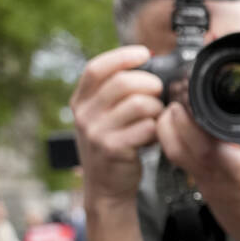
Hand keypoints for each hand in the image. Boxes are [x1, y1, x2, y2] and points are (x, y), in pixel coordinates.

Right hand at [71, 46, 165, 204]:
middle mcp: (84, 114)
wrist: (106, 187)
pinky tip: (152, 137)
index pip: (96, 68)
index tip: (144, 53)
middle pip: (123, 83)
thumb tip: (147, 61)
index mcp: (81, 100)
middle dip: (150, 84)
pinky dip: (157, 129)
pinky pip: (147, 127)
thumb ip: (115, 91)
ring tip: (155, 117)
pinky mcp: (114, 149)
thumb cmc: (111, 144)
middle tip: (158, 93)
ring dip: (156, 108)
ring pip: (140, 104)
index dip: (122, 56)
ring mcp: (97, 132)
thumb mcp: (102, 115)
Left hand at [156, 102, 239, 240]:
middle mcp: (210, 172)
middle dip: (171, 116)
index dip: (189, 111)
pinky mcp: (198, 187)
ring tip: (176, 113)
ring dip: (167, 130)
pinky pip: (179, 160)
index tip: (188, 93)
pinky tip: (183, 133)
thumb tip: (232, 116)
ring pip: (171, 152)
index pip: (200, 132)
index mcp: (231, 163)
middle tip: (177, 99)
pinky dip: (175, 143)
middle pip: (176, 142)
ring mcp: (201, 181)